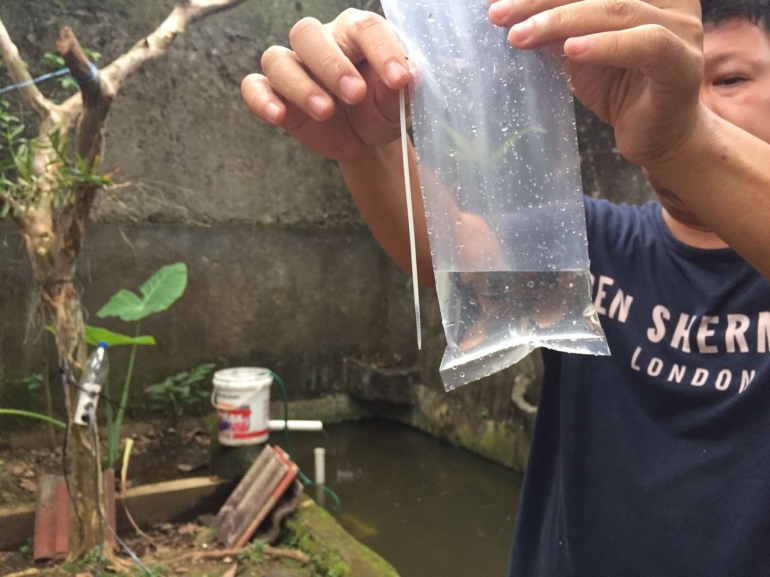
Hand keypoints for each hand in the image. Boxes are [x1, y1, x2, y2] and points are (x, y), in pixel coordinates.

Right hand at [241, 9, 411, 163]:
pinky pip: (255, 86)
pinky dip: (261, 99)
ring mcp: (294, 66)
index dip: (381, 49)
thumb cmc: (381, 108)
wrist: (365, 139)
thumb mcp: (399, 102)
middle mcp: (321, 43)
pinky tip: (278, 116)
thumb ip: (402, 88)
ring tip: (325, 112)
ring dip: (300, 86)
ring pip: (278, 59)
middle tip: (355, 94)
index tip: (398, 79)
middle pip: (309, 34)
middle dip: (331, 65)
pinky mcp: (275, 93)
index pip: (364, 27)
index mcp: (356, 33)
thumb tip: (411, 75)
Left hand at [489, 0, 704, 169]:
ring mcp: (681, 29)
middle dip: (541, 0)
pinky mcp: (682, 65)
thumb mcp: (577, 50)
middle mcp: (669, 0)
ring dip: (560, 21)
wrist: (656, 137)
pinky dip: (605, 45)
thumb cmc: (621, 88)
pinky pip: (647, 44)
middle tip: (499, 14)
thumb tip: (506, 8)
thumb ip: (554, 27)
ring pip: (616, 10)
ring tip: (520, 35)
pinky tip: (571, 50)